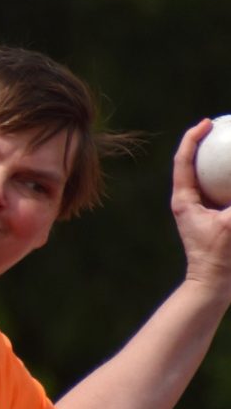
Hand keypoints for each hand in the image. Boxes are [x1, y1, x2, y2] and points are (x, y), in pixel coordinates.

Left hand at [172, 121, 230, 301]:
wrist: (214, 286)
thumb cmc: (220, 256)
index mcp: (184, 199)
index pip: (183, 160)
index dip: (192, 137)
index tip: (207, 122)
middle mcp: (188, 201)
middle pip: (193, 163)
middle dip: (205, 143)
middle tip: (222, 127)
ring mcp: (200, 210)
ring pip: (206, 177)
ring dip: (217, 161)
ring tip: (229, 145)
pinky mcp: (212, 219)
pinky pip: (221, 191)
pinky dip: (228, 180)